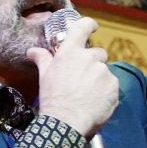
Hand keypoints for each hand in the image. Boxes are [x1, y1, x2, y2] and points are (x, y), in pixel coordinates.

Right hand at [26, 14, 118, 137]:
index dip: (89, 25)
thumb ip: (42, 59)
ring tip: (88, 95)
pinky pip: (112, 86)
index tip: (93, 27)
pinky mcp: (114, 86)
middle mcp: (89, 58)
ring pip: (104, 71)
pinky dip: (106, 92)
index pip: (82, 27)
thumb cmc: (52, 98)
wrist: (66, 122)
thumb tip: (32, 51)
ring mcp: (104, 72)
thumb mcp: (44, 76)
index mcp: (71, 52)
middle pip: (98, 53)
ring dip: (99, 79)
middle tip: (83, 78)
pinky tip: (95, 102)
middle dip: (93, 63)